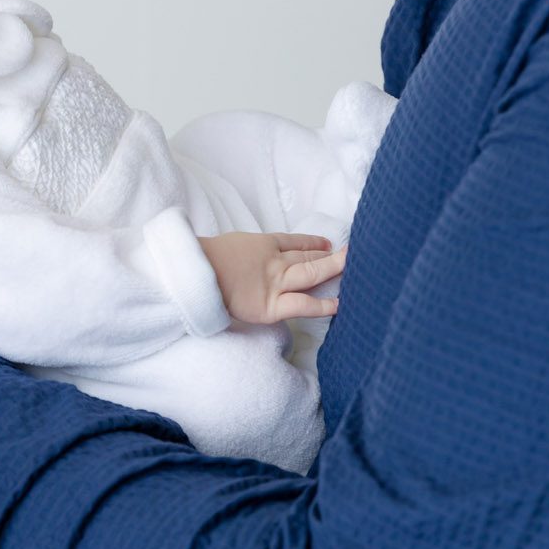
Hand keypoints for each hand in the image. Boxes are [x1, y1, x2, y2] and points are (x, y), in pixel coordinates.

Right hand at [198, 231, 345, 326]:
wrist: (194, 272)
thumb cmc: (203, 258)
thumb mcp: (226, 244)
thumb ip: (239, 250)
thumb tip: (239, 256)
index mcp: (261, 244)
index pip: (293, 242)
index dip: (312, 242)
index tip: (326, 243)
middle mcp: (274, 262)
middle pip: (309, 256)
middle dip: (332, 255)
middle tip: (354, 252)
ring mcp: (275, 283)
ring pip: (311, 273)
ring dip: (333, 270)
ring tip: (353, 268)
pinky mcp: (271, 307)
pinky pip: (302, 305)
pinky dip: (321, 305)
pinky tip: (338, 305)